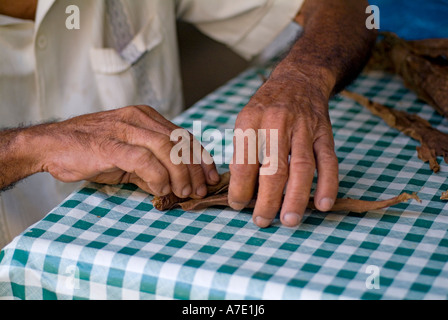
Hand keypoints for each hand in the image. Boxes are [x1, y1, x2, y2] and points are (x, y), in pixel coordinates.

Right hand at [28, 105, 219, 197]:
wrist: (51, 145)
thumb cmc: (90, 151)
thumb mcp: (128, 158)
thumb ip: (152, 168)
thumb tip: (174, 187)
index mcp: (146, 117)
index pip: (184, 136)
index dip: (201, 157)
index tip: (211, 176)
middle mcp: (139, 118)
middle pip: (180, 142)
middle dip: (196, 169)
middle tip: (200, 190)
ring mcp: (125, 129)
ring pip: (167, 149)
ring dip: (180, 174)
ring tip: (184, 193)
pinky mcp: (111, 145)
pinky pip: (144, 160)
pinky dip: (158, 178)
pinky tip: (161, 191)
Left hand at [228, 66, 338, 227]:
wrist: (298, 80)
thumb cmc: (267, 108)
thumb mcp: (246, 120)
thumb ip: (244, 152)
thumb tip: (242, 191)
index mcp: (251, 121)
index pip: (243, 162)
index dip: (239, 188)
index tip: (238, 205)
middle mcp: (277, 123)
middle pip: (272, 168)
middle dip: (266, 200)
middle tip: (261, 221)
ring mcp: (304, 128)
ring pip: (301, 167)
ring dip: (295, 197)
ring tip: (288, 220)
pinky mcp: (324, 133)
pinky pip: (328, 160)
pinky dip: (327, 183)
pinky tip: (323, 204)